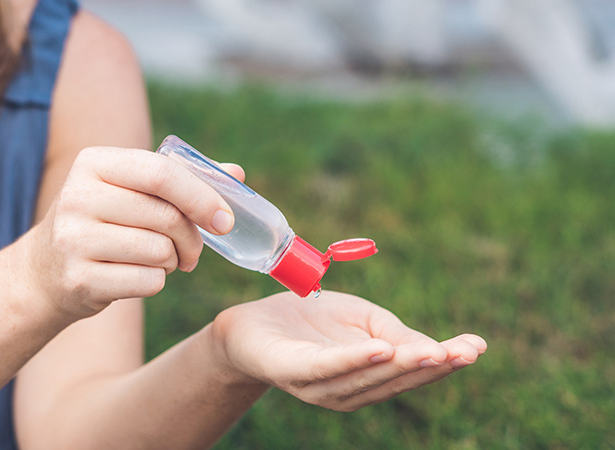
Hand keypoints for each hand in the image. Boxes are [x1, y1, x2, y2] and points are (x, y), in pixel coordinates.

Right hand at [21, 146, 243, 318]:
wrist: (44, 272)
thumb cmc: (104, 223)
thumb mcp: (132, 192)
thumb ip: (183, 180)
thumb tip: (236, 173)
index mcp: (94, 163)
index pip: (161, 172)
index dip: (202, 196)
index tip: (226, 220)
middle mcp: (77, 196)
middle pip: (166, 215)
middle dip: (193, 238)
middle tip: (194, 251)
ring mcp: (73, 239)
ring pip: (159, 250)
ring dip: (174, 261)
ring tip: (161, 260)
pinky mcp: (78, 279)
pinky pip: (147, 281)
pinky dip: (157, 282)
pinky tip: (139, 276)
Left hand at [211, 291, 486, 410]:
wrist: (252, 324)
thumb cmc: (311, 322)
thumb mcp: (363, 320)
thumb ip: (396, 334)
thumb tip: (438, 348)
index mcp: (368, 378)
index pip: (411, 372)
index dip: (444, 362)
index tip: (477, 346)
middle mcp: (348, 391)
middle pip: (394, 380)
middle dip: (431, 367)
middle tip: (464, 351)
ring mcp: (320, 386)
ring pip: (366, 378)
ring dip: (399, 366)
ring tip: (431, 352)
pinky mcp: (293, 372)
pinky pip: (325, 368)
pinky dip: (352, 361)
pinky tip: (377, 350)